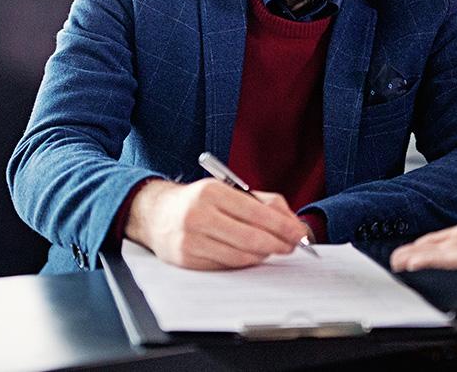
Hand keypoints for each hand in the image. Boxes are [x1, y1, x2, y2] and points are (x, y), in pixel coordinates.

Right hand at [124, 178, 309, 269]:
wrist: (157, 214)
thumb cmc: (200, 202)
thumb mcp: (230, 191)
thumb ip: (264, 202)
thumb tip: (292, 223)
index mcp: (211, 192)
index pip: (257, 213)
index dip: (283, 226)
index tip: (299, 234)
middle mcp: (198, 215)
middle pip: (250, 237)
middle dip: (277, 244)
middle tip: (292, 247)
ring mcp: (190, 240)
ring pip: (239, 255)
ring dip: (262, 255)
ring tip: (272, 250)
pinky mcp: (186, 260)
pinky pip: (225, 266)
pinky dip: (243, 263)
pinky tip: (250, 256)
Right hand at [390, 167, 456, 271]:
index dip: (442, 236)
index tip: (425, 239)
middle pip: (449, 245)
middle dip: (424, 251)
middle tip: (402, 257)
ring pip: (446, 254)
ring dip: (420, 257)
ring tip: (399, 261)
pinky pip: (451, 257)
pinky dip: (429, 259)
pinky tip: (412, 260)